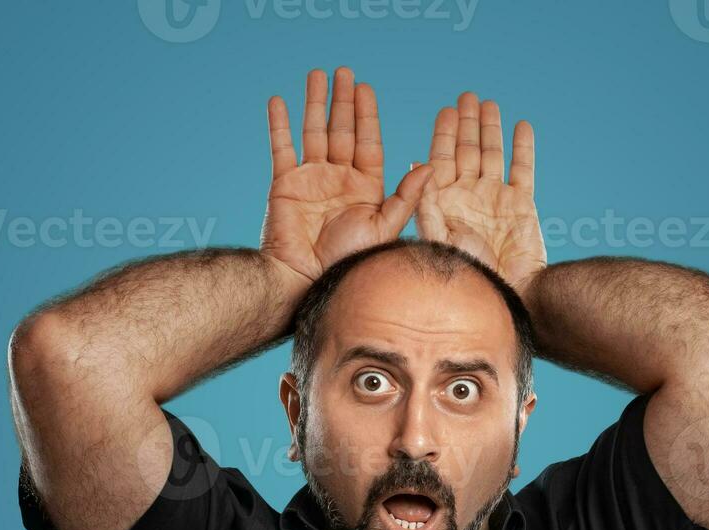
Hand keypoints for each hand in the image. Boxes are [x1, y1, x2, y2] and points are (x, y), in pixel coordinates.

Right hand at [261, 67, 433, 284]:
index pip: (368, 142)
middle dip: (343, 101)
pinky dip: (279, 125)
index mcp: (365, 188)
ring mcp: (311, 179)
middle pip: (341, 130)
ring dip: (314, 103)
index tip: (366, 89)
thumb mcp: (385, 227)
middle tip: (344, 71)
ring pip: (314, 131)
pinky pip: (281, 147)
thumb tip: (429, 167)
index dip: (367, 115)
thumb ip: (406, 197)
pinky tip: (279, 102)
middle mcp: (338, 179)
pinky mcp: (285, 183)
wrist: (308, 279)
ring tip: (317, 74)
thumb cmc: (349, 261)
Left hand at [415, 92, 545, 296]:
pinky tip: (521, 126)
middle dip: (467, 123)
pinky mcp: (522, 203)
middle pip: (467, 150)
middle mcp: (470, 196)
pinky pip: (523, 169)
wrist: (507, 291)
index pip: (443, 158)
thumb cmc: (468, 273)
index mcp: (446, 201)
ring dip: (490, 129)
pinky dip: (523, 147)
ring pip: (493, 154)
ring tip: (489, 105)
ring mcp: (497, 198)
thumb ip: (426, 202)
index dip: (444, 133)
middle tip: (467, 97)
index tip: (446, 110)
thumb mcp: (437, 237)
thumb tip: (413, 165)